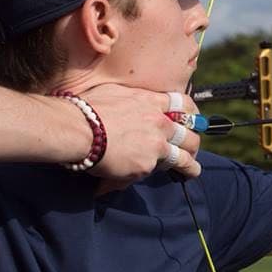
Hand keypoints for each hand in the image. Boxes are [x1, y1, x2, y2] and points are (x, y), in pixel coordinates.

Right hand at [75, 84, 201, 188]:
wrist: (78, 128)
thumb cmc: (87, 108)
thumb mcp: (114, 93)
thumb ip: (129, 101)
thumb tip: (128, 107)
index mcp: (150, 102)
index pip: (183, 104)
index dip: (192, 113)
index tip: (194, 120)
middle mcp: (159, 123)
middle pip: (190, 134)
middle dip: (194, 143)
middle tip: (192, 150)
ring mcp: (155, 145)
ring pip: (183, 157)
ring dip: (190, 165)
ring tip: (192, 171)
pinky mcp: (146, 165)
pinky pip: (153, 172)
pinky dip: (150, 176)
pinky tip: (148, 179)